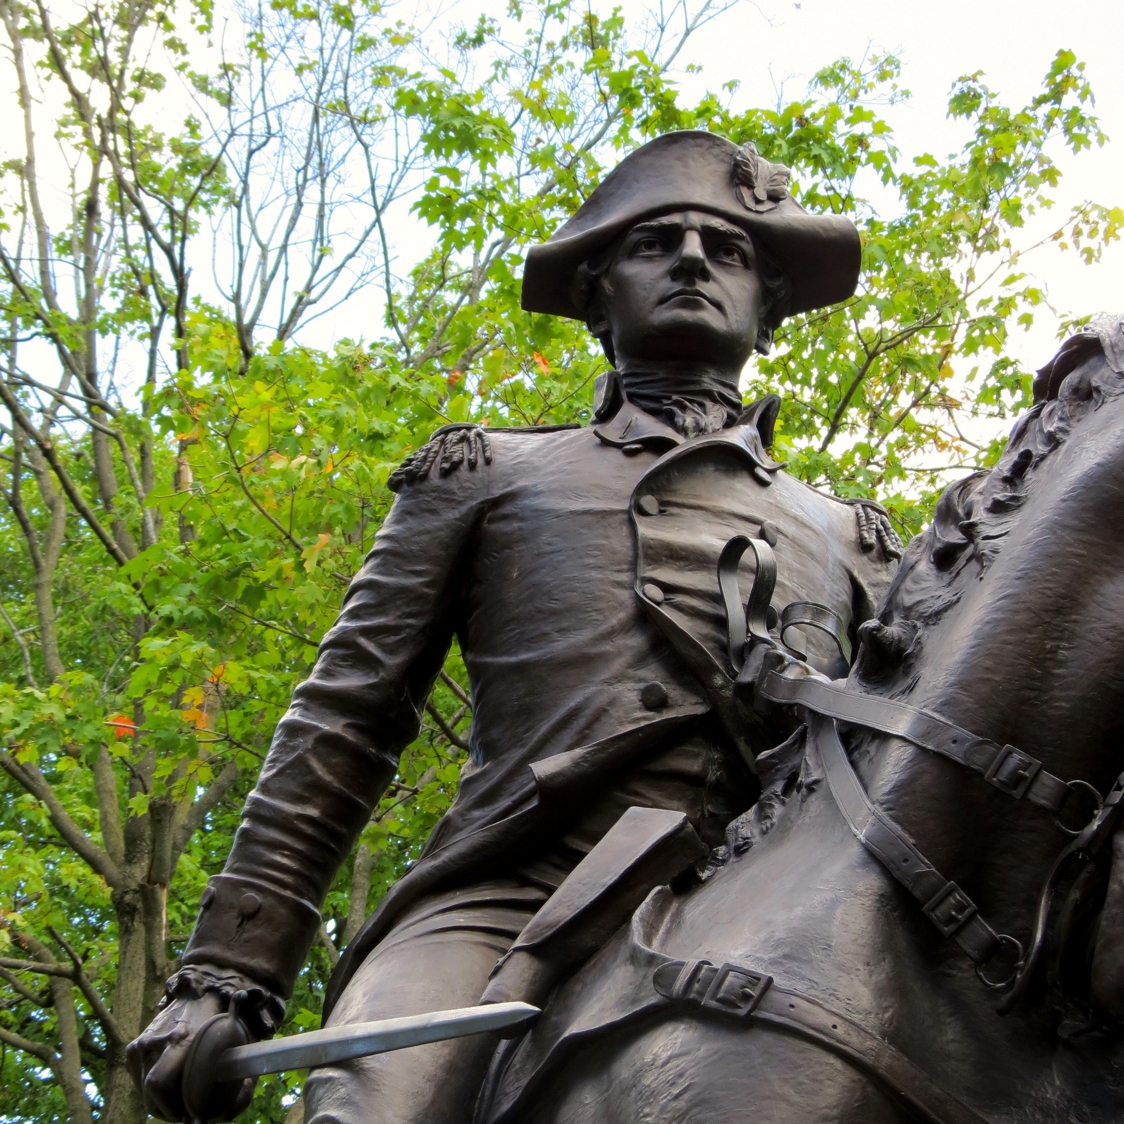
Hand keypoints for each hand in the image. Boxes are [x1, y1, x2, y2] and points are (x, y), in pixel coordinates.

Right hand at [127, 965, 271, 1122]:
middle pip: (150, 1096)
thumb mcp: (238, 1045)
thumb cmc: (222, 1022)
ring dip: (160, 1102)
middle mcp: (155, 1042)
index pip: (157, 1085)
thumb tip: (227, 1115)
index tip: (188, 1114)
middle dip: (168, 1110)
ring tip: (180, 1097)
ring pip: (144, 1092)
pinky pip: (140, 1081)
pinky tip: (170, 1083)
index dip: (171, 1109)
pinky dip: (152, 1089)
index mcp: (180, 1039)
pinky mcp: (134, 1048)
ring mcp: (141, 1044)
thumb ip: (239, 1080)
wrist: (200, 990)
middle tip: (186, 1111)